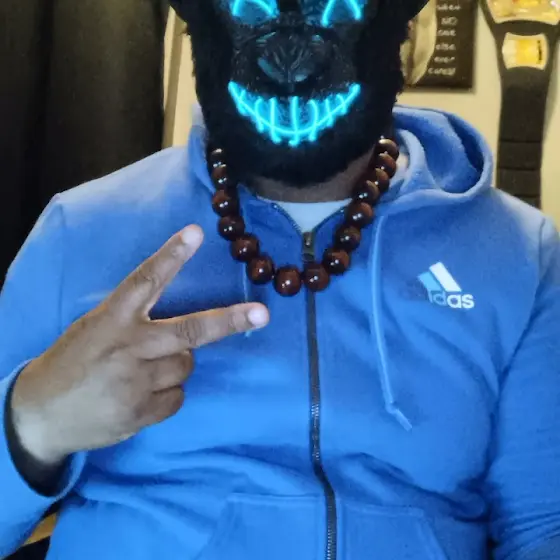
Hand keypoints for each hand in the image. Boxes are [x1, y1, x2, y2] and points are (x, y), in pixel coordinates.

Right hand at [10, 226, 268, 465]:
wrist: (39, 415)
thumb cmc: (71, 363)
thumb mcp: (94, 329)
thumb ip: (131, 321)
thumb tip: (178, 326)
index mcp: (112, 318)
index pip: (146, 280)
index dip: (172, 255)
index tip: (196, 233)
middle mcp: (129, 346)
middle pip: (190, 330)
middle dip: (229, 321)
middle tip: (261, 314)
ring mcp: (137, 382)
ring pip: (187, 365)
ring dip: (177, 363)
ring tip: (146, 370)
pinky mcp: (141, 412)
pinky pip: (178, 397)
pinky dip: (168, 393)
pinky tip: (143, 394)